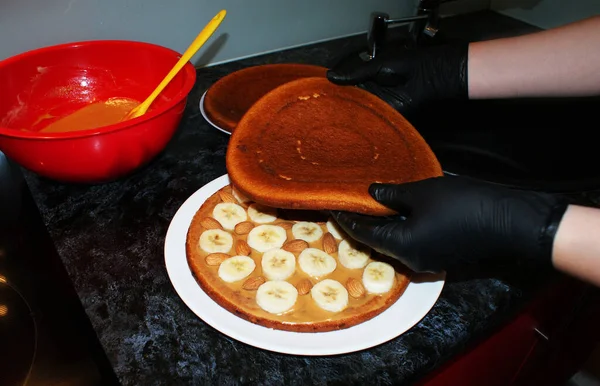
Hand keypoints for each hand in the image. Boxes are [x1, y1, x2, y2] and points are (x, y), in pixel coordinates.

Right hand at [327, 43, 468, 116]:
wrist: (428, 76)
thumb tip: (331, 76)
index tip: (321, 95)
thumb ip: (354, 74)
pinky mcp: (387, 116)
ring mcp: (379, 107)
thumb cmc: (408, 65)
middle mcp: (372, 95)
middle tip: (323, 111)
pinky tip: (351, 127)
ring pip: (360, 114)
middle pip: (351, 104)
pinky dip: (364, 124)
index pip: (346, 88)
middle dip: (339, 107)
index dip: (335, 92)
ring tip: (332, 121)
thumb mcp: (376, 66)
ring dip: (349, 117)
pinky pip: (372, 122)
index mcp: (368, 80)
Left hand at [331, 176, 568, 272]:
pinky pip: (412, 243)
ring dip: (381, 226)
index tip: (332, 205)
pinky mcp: (441, 255)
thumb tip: (371, 193)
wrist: (510, 220)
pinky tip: (396, 211)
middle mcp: (411, 260)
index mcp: (402, 246)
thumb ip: (392, 195)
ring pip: (395, 243)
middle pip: (377, 242)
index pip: (363, 234)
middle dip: (362, 223)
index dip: (347, 219)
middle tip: (348, 203)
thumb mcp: (423, 193)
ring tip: (368, 204)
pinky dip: (400, 228)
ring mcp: (428, 260)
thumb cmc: (462, 204)